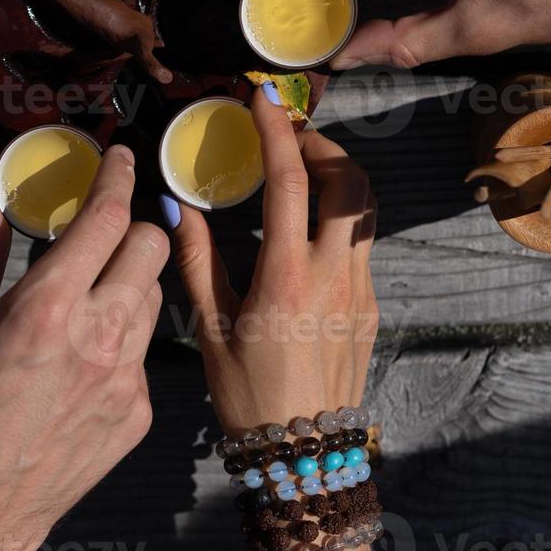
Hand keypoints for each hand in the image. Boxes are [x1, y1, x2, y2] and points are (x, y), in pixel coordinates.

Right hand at [0, 147, 166, 550]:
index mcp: (47, 306)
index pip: (107, 218)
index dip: (119, 177)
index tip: (122, 159)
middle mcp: (97, 336)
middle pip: (152, 247)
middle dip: (133, 228)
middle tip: (107, 233)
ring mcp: (125, 378)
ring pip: (153, 298)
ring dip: (128, 285)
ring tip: (89, 300)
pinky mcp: (139, 412)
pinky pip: (143, 354)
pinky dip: (121, 343)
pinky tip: (85, 362)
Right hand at [166, 86, 378, 433]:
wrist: (303, 451)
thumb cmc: (247, 393)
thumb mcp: (210, 328)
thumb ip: (196, 259)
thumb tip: (176, 205)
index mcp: (286, 277)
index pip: (291, 182)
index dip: (278, 131)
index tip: (264, 99)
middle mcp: (333, 275)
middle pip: (349, 181)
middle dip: (323, 145)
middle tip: (289, 137)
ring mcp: (361, 289)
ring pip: (366, 208)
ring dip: (339, 176)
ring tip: (304, 171)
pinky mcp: (373, 305)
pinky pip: (362, 242)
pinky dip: (341, 215)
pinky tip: (309, 227)